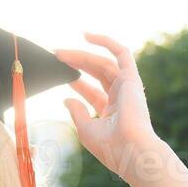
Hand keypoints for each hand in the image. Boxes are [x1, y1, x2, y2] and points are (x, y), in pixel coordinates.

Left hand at [55, 32, 164, 183]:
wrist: (131, 150)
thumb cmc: (110, 147)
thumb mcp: (86, 130)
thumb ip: (77, 113)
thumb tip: (67, 99)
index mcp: (113, 113)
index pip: (93, 92)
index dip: (77, 83)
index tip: (60, 75)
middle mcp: (122, 98)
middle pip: (96, 74)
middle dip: (76, 64)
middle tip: (56, 56)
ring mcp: (128, 87)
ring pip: (102, 63)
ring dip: (81, 56)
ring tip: (59, 53)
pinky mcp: (131, 78)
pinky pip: (121, 53)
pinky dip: (106, 42)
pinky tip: (87, 36)